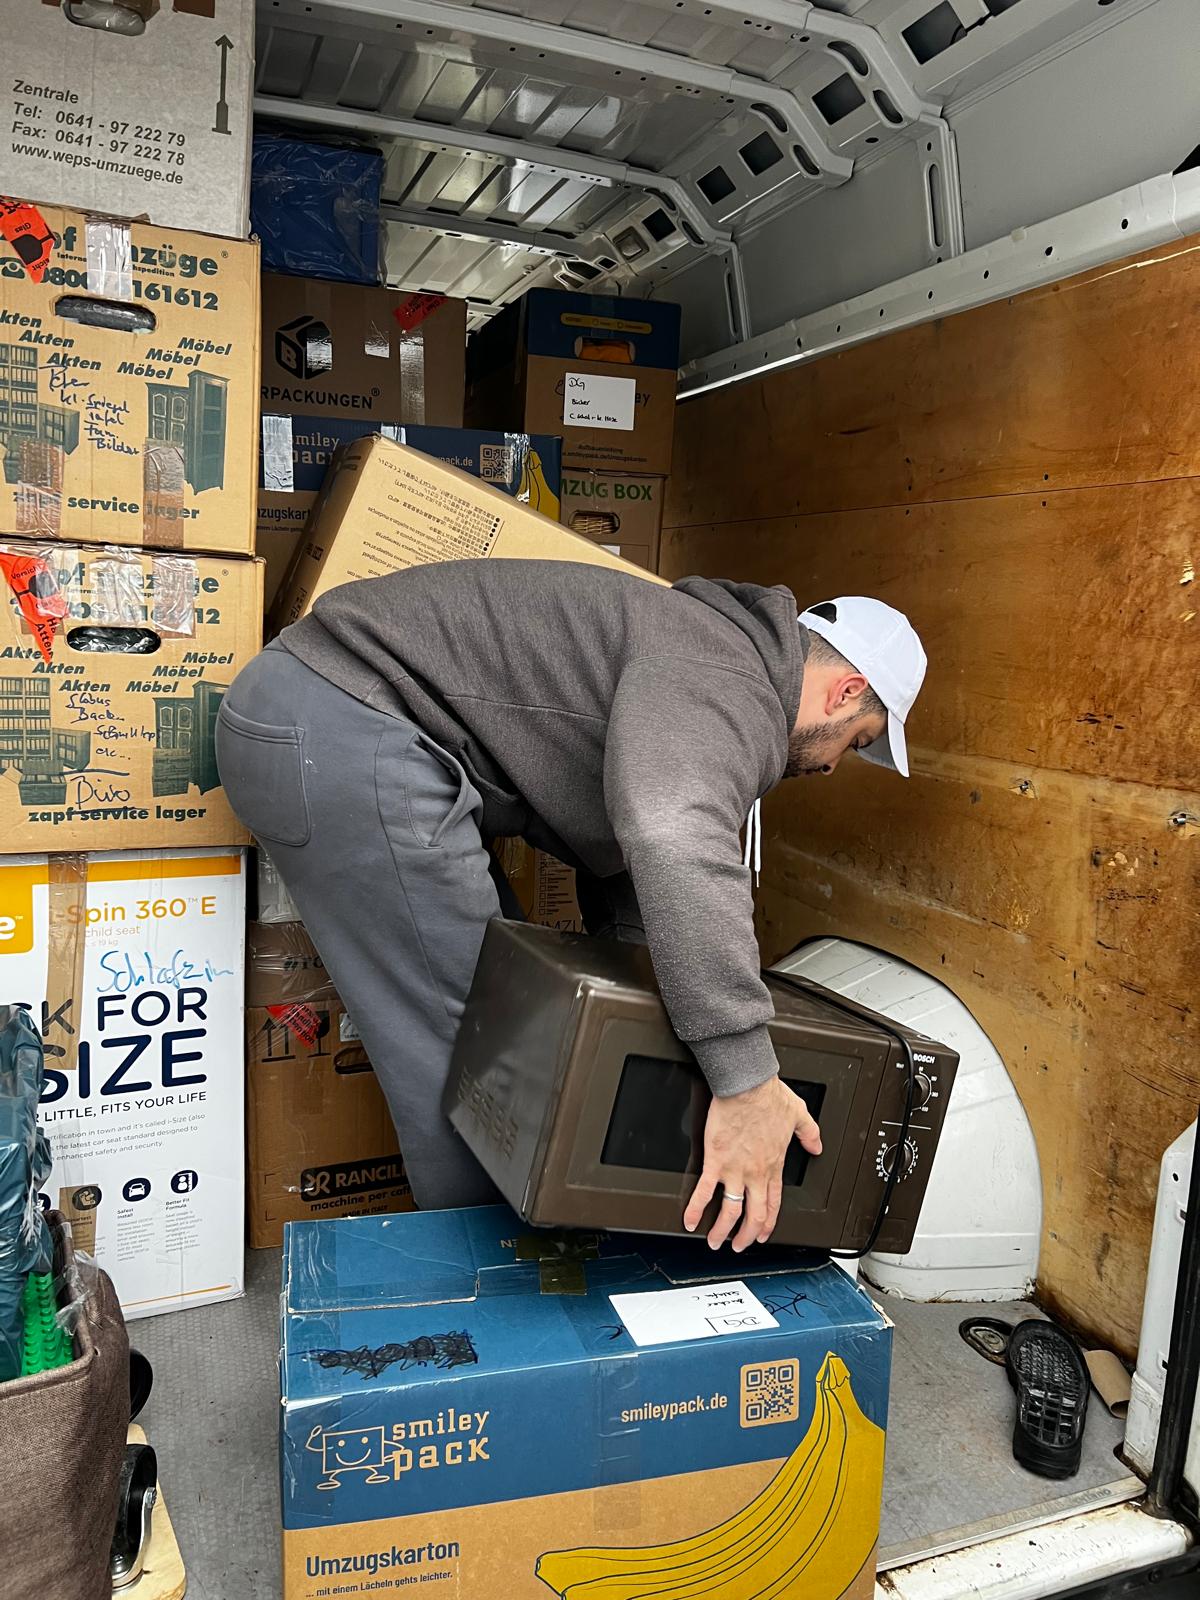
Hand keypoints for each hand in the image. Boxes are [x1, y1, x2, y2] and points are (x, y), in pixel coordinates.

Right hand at [683, 1077, 822, 1251]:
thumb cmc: (769, 1096)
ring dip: (722, 1231)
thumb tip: (816, 1145)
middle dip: (746, 1236)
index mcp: (774, 1164)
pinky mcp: (716, 1162)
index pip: (774, 1203)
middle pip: (754, 1215)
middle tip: (738, 1245)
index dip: (768, 1223)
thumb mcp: (798, 1115)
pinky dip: (695, 1209)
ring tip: (715, 1241)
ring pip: (731, 1211)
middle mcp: (756, 1173)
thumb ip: (809, 1133)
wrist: (747, 1086)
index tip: (762, 1233)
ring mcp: (735, 1171)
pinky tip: (689, 1220)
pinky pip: (703, 1192)